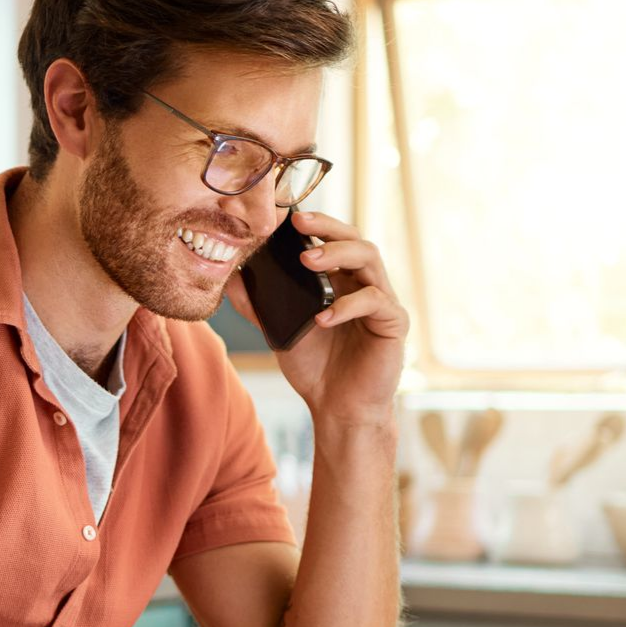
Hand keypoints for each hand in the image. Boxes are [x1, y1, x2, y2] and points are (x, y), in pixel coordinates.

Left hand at [227, 209, 406, 426]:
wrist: (338, 409)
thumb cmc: (315, 369)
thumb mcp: (280, 331)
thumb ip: (259, 305)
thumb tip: (230, 277)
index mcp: (341, 281)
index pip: (333, 239)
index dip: (315, 223)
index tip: (286, 217)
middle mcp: (364, 284)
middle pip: (355, 238)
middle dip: (327, 226)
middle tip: (299, 223)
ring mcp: (382, 301)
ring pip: (369, 258)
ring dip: (338, 253)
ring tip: (308, 261)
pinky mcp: (394, 323)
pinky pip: (375, 301)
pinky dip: (347, 305)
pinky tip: (323, 316)